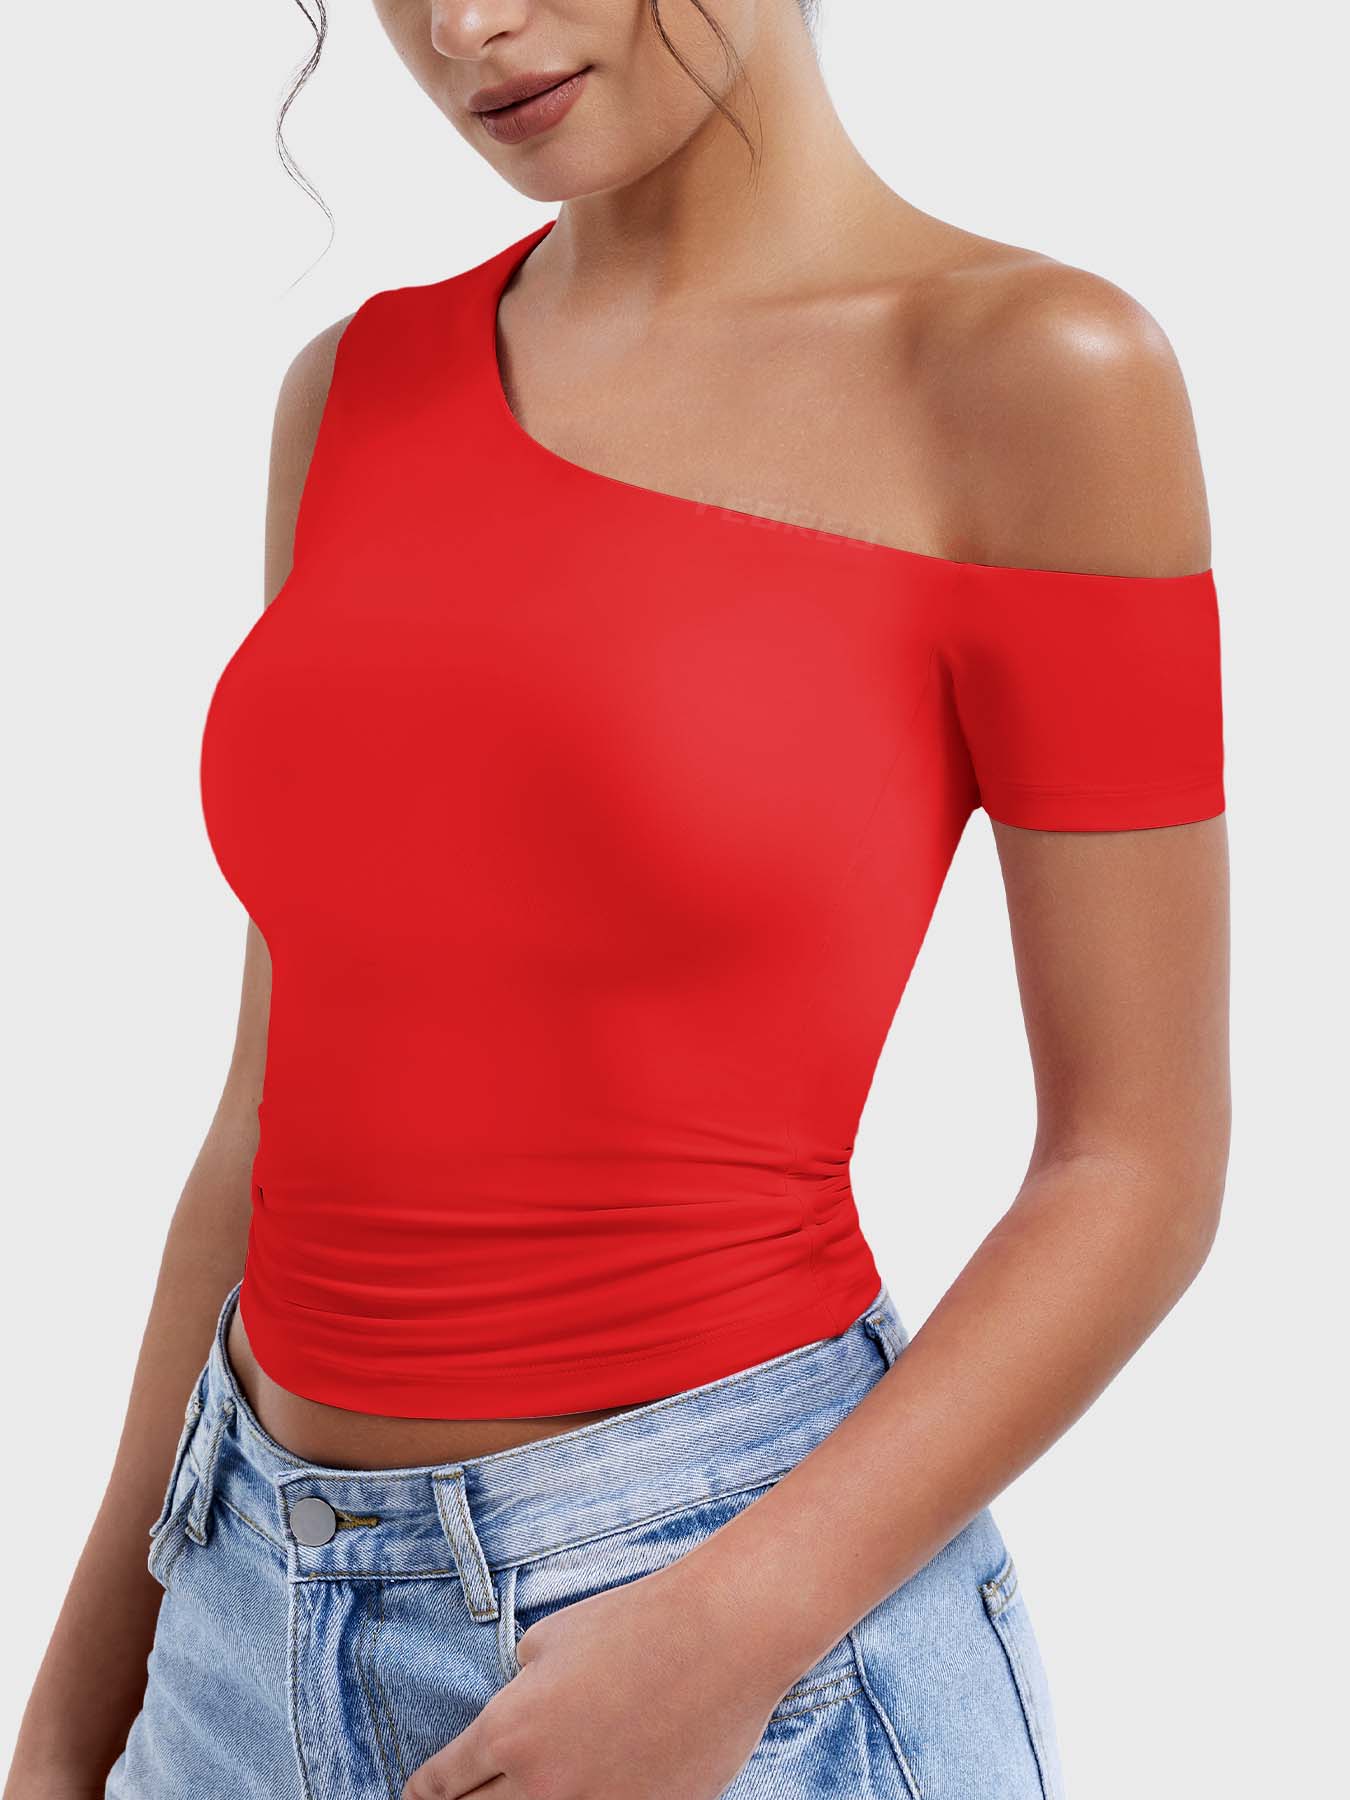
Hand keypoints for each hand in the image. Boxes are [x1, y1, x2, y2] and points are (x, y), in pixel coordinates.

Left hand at [400, 1557, 786, 1798]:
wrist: (724, 1635)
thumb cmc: (637, 1622)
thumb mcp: (552, 1637)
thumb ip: (521, 1684)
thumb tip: (520, 1707)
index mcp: (508, 1732)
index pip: (444, 1782)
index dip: (425, 1790)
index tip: (418, 1794)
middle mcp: (542, 1785)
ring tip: (527, 1789)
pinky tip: (590, 1786)